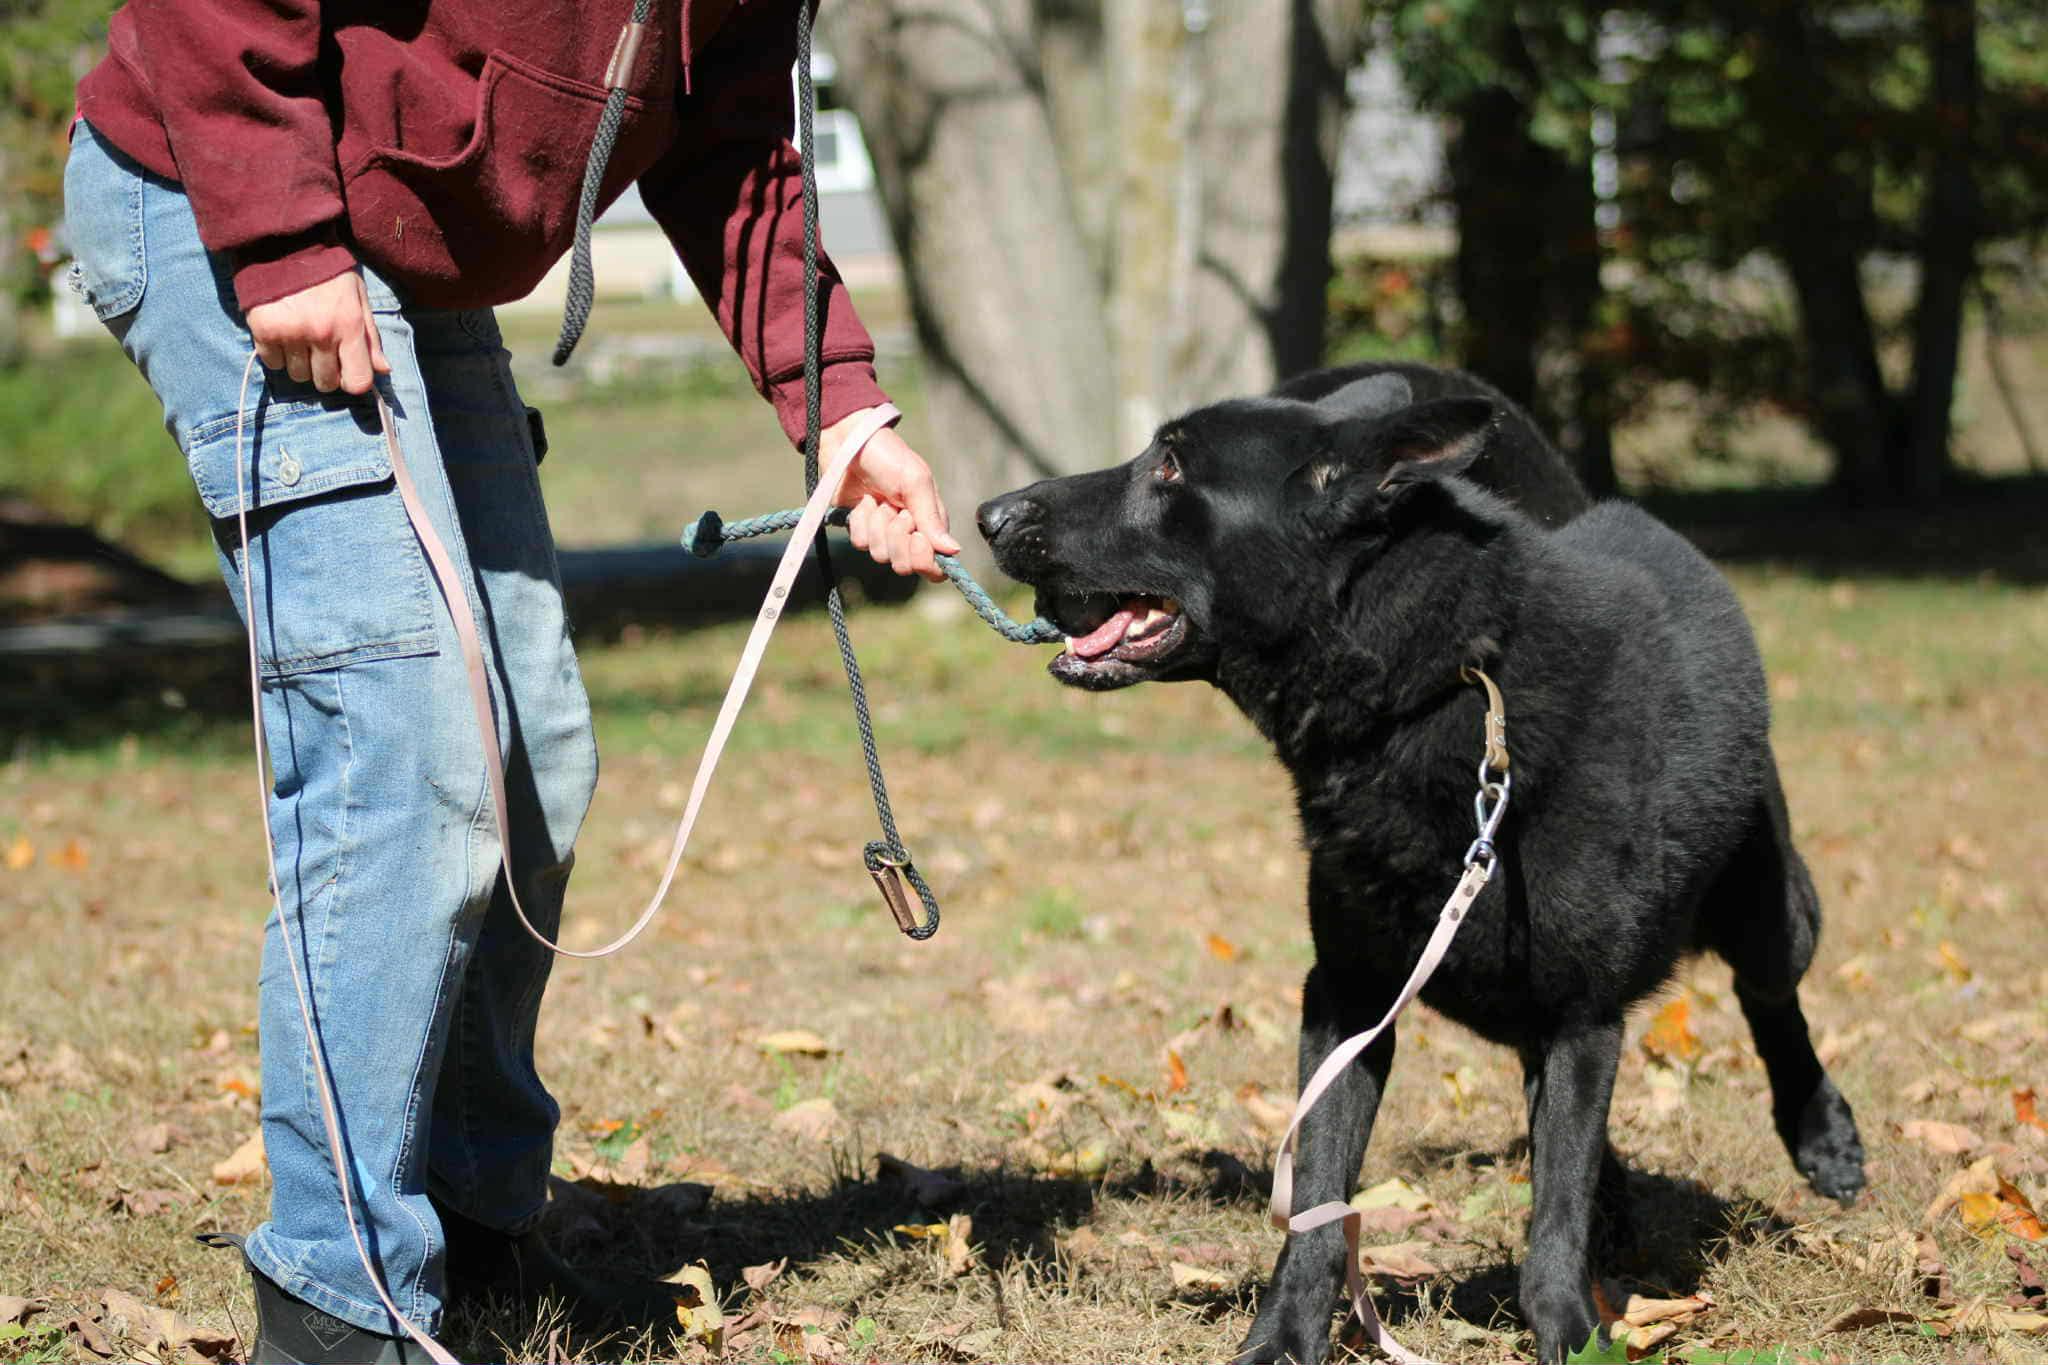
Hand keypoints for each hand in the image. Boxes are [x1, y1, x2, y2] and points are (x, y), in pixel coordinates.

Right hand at [246, 271, 390, 394]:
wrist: (286, 244)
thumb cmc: (329, 273)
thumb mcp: (358, 299)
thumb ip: (371, 337)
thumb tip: (383, 370)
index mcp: (350, 326)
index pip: (357, 382)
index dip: (352, 380)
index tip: (345, 369)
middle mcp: (321, 334)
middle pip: (325, 383)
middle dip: (325, 372)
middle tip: (319, 349)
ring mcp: (291, 333)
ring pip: (298, 376)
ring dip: (300, 363)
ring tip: (300, 337)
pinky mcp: (263, 329)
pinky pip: (272, 363)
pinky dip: (276, 354)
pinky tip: (281, 334)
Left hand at [827, 412, 961, 580]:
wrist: (848, 443)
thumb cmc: (889, 456)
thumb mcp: (915, 482)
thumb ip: (932, 518)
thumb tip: (954, 551)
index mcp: (931, 523)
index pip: (936, 565)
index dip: (925, 559)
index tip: (917, 536)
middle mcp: (909, 533)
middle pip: (906, 565)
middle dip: (897, 538)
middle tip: (894, 510)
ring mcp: (884, 533)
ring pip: (881, 555)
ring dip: (877, 525)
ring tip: (877, 500)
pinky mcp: (861, 529)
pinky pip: (860, 543)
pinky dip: (860, 522)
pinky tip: (863, 502)